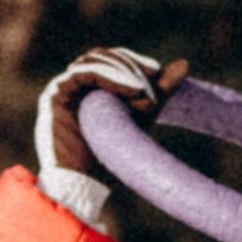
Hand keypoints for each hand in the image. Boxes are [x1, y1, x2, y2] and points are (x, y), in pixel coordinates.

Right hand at [33, 46, 182, 185]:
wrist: (82, 185)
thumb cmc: (107, 159)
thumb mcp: (141, 118)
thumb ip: (159, 92)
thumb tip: (184, 64)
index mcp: (88, 88)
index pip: (112, 61)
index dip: (135, 62)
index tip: (157, 73)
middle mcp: (73, 84)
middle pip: (103, 57)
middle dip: (131, 65)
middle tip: (153, 78)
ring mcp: (63, 87)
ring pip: (94, 60)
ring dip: (123, 70)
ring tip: (143, 90)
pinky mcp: (56, 93)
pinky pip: (84, 73)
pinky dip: (110, 77)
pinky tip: (132, 90)